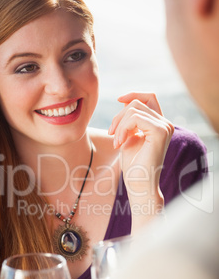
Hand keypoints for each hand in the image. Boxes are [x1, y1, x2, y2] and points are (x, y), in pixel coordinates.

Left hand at [109, 92, 173, 230]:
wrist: (139, 184)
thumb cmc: (133, 165)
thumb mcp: (130, 137)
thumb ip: (130, 121)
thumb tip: (126, 102)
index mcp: (160, 124)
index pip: (149, 97)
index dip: (133, 95)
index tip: (119, 100)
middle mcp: (166, 123)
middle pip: (136, 103)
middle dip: (119, 117)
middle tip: (111, 135)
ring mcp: (165, 126)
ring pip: (133, 109)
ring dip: (119, 125)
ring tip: (116, 142)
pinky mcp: (160, 131)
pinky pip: (134, 118)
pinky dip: (122, 129)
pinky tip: (119, 143)